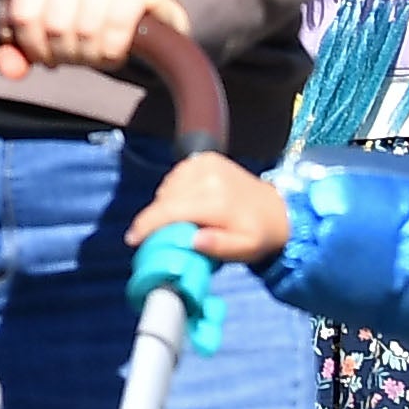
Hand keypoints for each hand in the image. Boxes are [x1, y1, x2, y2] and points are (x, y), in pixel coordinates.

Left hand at [0, 0, 187, 79]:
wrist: (142, 18)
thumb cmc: (88, 24)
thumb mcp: (47, 38)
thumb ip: (18, 53)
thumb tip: (9, 67)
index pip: (24, 12)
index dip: (34, 45)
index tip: (46, 56)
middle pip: (56, 21)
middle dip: (65, 51)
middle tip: (76, 57)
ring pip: (86, 24)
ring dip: (91, 52)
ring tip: (95, 53)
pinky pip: (119, 21)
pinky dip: (114, 46)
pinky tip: (115, 50)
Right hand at [126, 151, 288, 266]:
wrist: (277, 209)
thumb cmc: (257, 234)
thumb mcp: (244, 249)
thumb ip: (219, 247)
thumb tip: (193, 240)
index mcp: (217, 201)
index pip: (171, 210)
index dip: (147, 224)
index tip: (132, 239)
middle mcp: (209, 176)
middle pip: (165, 198)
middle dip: (156, 218)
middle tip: (162, 237)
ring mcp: (206, 164)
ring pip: (167, 186)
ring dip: (166, 204)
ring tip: (179, 221)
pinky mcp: (206, 158)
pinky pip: (176, 176)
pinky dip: (174, 191)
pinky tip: (186, 203)